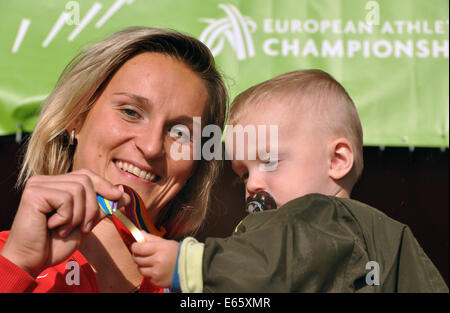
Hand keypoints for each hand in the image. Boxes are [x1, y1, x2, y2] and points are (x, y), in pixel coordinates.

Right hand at [0, 169, 128, 276]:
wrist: (32, 260)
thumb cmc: (55, 243)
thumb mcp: (85, 223)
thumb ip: (100, 207)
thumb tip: (123, 194)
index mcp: (56, 184)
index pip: (87, 175)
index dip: (105, 185)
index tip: (121, 198)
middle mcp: (46, 180)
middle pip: (86, 180)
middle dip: (93, 206)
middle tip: (84, 227)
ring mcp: (38, 184)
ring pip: (78, 189)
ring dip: (78, 215)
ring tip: (64, 229)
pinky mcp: (34, 193)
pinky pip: (66, 199)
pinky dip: (66, 217)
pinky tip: (53, 226)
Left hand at [131, 231, 179, 287]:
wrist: (190, 267)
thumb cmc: (177, 253)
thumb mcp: (165, 242)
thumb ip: (151, 238)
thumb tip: (139, 233)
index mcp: (159, 249)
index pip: (138, 248)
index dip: (135, 247)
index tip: (136, 246)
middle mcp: (157, 261)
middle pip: (137, 259)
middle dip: (138, 256)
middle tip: (144, 254)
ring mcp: (156, 272)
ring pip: (140, 269)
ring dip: (143, 266)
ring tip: (152, 263)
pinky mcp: (157, 281)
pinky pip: (147, 277)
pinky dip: (149, 274)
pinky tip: (157, 270)